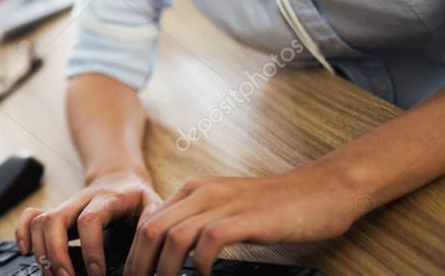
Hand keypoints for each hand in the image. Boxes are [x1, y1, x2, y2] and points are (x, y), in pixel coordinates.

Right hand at [17, 169, 161, 275]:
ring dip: (42, 251)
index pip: (90, 219)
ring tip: (53, 275)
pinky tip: (26, 252)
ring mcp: (65, 204)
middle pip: (56, 219)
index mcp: (108, 198)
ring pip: (41, 220)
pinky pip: (31, 216)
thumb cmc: (137, 199)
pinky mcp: (56, 211)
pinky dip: (23, 233)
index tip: (97, 274)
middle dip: (56, 254)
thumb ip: (151, 228)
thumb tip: (147, 258)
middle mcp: (81, 199)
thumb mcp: (154, 207)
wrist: (120, 177)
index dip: (90, 248)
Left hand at [124, 165, 361, 275]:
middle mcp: (201, 191)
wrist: (323, 189)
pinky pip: (208, 241)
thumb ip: (201, 221)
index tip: (134, 275)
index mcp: (194, 189)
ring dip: (162, 268)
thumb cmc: (278, 206)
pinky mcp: (246, 218)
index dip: (135, 251)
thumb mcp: (229, 208)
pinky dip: (198, 264)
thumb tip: (175, 253)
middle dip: (139, 264)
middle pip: (151, 229)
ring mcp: (223, 203)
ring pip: (173, 236)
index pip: (149, 220)